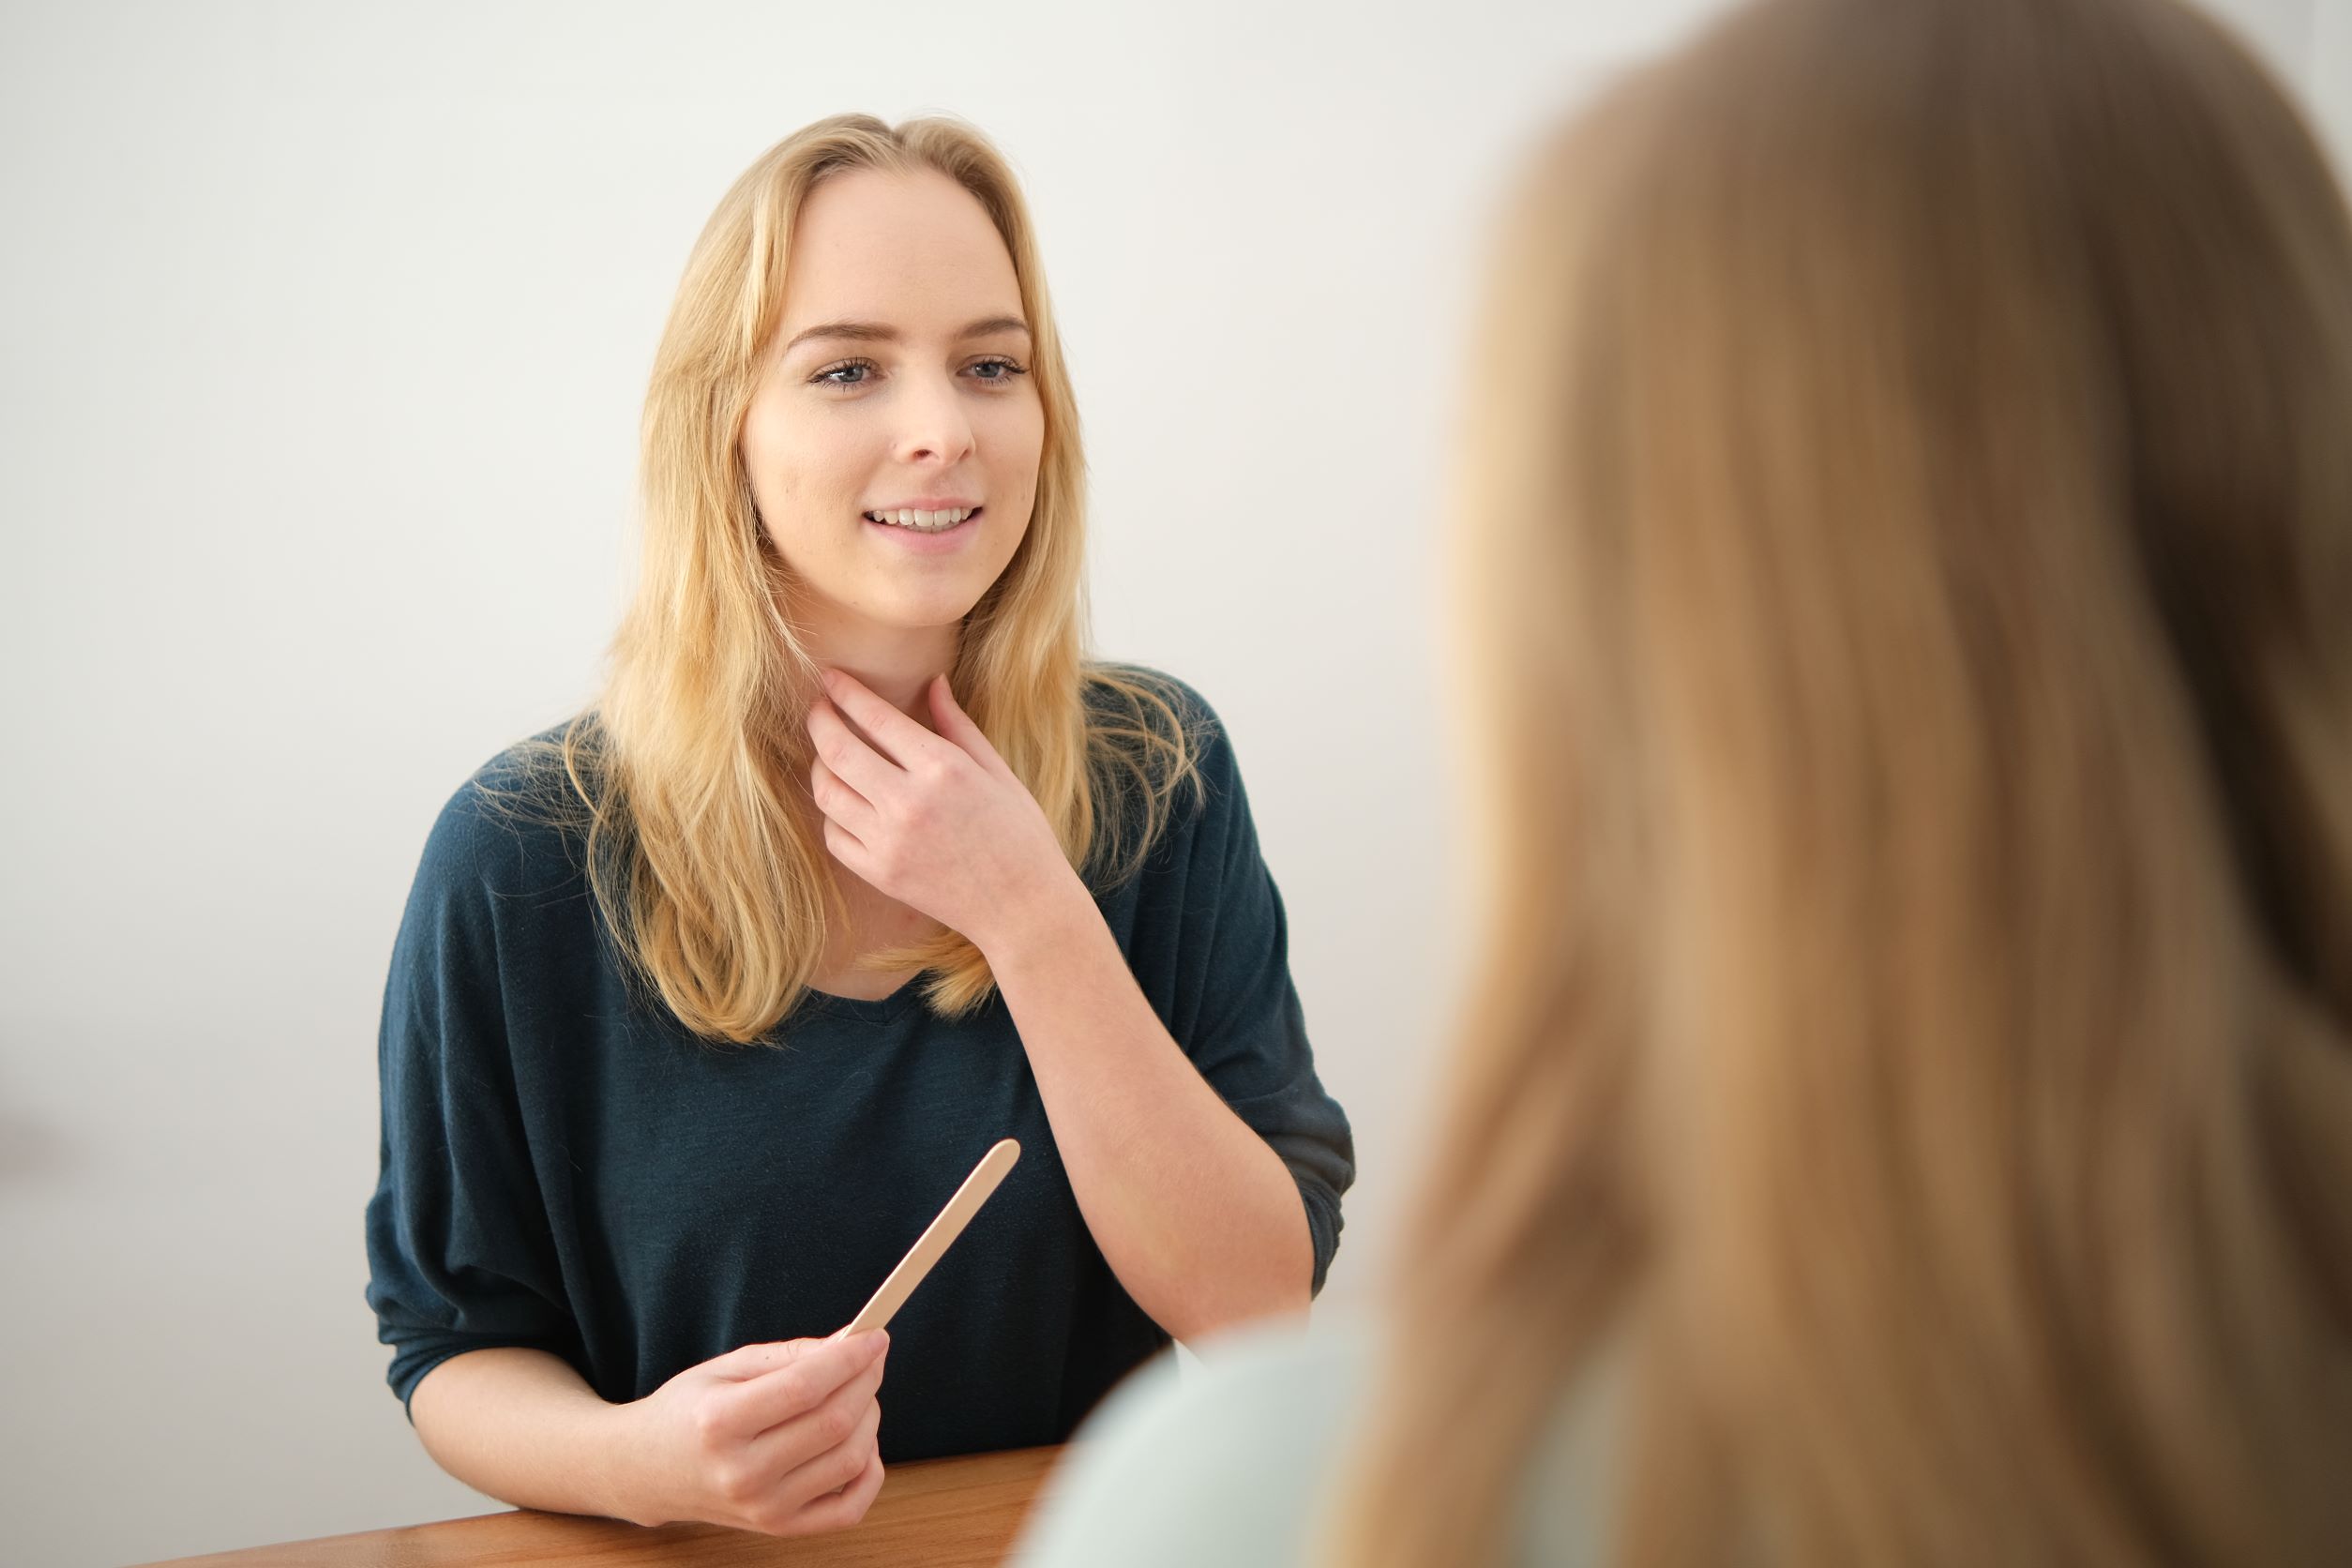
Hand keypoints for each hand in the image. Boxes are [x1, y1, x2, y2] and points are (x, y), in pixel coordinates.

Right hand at [617, 1331, 888, 1535]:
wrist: (648, 1471)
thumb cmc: (689, 1412)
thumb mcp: (725, 1367)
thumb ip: (789, 1355)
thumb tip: (850, 1343)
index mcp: (720, 1422)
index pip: (805, 1388)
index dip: (849, 1358)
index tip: (874, 1336)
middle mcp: (742, 1472)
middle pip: (834, 1423)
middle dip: (865, 1381)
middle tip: (870, 1359)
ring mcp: (763, 1508)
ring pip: (850, 1460)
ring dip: (869, 1418)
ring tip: (857, 1395)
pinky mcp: (780, 1528)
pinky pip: (850, 1507)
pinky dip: (870, 1472)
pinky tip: (859, 1443)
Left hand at [805, 669, 1084, 954]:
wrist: (1022, 907)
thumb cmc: (1020, 835)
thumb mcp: (997, 771)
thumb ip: (957, 725)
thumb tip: (933, 682)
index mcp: (942, 768)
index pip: (876, 717)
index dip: (845, 691)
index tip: (831, 677)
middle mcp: (908, 802)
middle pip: (836, 750)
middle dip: (819, 719)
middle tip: (818, 707)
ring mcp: (888, 841)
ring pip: (826, 792)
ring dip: (820, 766)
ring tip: (829, 753)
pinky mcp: (878, 873)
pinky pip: (834, 834)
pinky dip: (833, 812)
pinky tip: (847, 801)